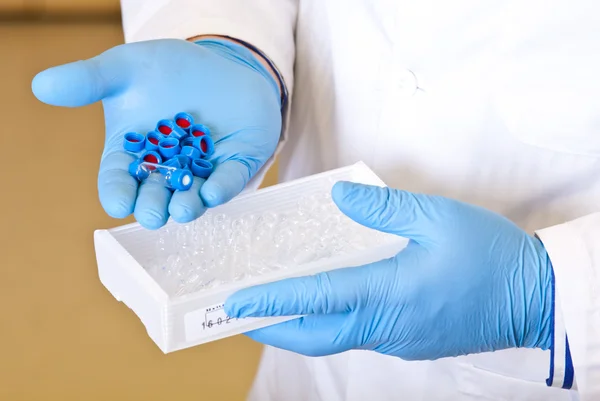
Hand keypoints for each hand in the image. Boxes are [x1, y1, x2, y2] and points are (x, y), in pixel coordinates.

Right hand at [32, 38, 281, 228]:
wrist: (218, 63)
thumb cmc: (167, 71)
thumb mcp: (125, 69)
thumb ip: (90, 80)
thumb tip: (41, 86)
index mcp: (133, 156)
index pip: (119, 181)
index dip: (117, 194)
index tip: (117, 202)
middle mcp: (166, 171)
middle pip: (155, 197)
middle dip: (153, 207)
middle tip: (152, 214)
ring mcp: (202, 171)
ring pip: (192, 197)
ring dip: (187, 206)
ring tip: (182, 209)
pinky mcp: (234, 165)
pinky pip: (229, 181)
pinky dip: (222, 188)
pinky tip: (214, 192)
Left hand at [225, 182, 553, 359]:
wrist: (536, 297)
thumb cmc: (491, 255)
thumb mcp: (438, 217)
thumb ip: (383, 208)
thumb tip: (340, 198)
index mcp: (390, 292)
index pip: (317, 298)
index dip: (272, 299)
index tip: (236, 303)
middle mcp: (388, 325)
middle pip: (316, 336)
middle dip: (274, 328)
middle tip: (242, 315)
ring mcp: (399, 340)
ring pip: (336, 339)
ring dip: (301, 328)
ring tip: (276, 309)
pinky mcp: (411, 342)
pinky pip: (360, 336)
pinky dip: (331, 325)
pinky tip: (328, 306)